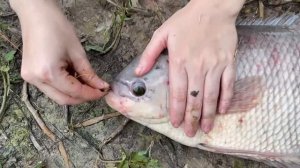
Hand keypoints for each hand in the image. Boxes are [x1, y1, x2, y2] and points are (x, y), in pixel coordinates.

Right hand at [10, 0, 108, 104]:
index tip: (103, 92)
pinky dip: (64, 87)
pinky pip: (50, 88)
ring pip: (56, 95)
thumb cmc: (58, 28)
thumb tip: (101, 87)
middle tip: (97, 90)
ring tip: (87, 83)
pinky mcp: (29, 75)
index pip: (74, 92)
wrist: (37, 14)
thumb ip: (89, 74)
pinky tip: (73, 79)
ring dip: (73, 93)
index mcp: (49, 74)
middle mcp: (37, 80)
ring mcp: (30, 79)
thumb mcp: (78, 53)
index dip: (91, 94)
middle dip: (82, 97)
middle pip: (64, 99)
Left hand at [135, 0, 244, 136]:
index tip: (175, 123)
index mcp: (179, 61)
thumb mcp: (161, 33)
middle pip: (194, 98)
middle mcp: (197, 67)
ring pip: (211, 95)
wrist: (212, 8)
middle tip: (190, 133)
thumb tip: (139, 73)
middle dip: (191, 118)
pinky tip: (222, 111)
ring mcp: (215, 66)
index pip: (177, 93)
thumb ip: (149, 54)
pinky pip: (228, 85)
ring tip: (206, 129)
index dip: (176, 110)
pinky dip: (225, 99)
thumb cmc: (185, 21)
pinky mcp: (228, 62)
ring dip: (208, 114)